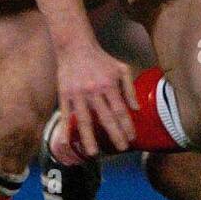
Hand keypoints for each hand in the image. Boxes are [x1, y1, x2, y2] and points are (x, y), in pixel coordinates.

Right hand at [56, 40, 137, 156]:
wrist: (75, 46)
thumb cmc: (100, 58)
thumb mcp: (121, 68)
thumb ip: (129, 88)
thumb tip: (136, 109)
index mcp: (109, 85)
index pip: (120, 110)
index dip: (127, 126)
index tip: (131, 138)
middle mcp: (94, 91)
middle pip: (105, 118)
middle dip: (114, 135)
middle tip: (121, 149)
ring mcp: (77, 94)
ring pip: (84, 120)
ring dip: (89, 138)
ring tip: (94, 153)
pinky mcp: (64, 94)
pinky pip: (66, 115)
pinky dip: (66, 129)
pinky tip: (67, 142)